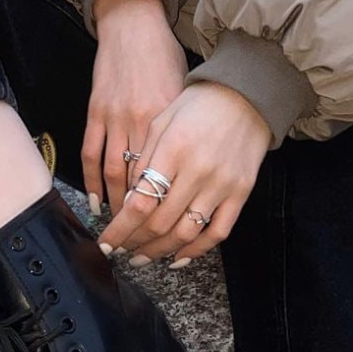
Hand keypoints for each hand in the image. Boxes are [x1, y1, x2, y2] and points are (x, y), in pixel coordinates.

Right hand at [81, 0, 188, 217]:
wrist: (134, 24)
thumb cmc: (164, 56)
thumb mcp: (182, 90)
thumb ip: (181, 128)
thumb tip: (182, 167)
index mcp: (170, 119)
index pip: (168, 174)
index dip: (166, 204)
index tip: (168, 228)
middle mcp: (143, 122)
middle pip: (140, 180)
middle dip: (140, 215)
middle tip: (141, 240)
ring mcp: (116, 117)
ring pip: (113, 173)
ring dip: (114, 205)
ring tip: (117, 229)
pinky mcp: (96, 110)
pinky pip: (92, 153)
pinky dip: (91, 180)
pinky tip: (94, 200)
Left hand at [97, 81, 271, 267]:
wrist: (245, 94)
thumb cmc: (198, 104)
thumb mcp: (161, 121)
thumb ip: (143, 160)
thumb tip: (127, 202)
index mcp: (173, 149)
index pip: (140, 202)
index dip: (120, 229)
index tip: (107, 243)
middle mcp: (198, 171)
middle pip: (159, 223)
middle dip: (135, 242)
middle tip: (122, 248)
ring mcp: (222, 184)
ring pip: (185, 233)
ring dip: (159, 251)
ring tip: (143, 256)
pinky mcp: (241, 192)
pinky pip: (217, 233)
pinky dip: (196, 250)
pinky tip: (178, 257)